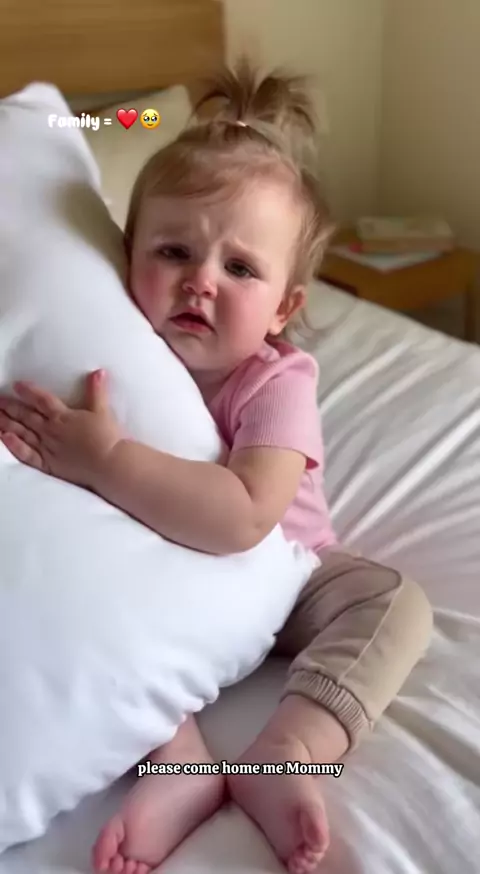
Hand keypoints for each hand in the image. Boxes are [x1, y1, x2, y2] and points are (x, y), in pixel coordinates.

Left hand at [0, 370, 123, 488]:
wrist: (108, 463)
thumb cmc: (107, 438)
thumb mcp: (103, 411)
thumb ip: (97, 391)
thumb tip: (98, 372)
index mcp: (63, 416)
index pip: (42, 400)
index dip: (29, 392)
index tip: (16, 385)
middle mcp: (51, 430)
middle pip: (26, 415)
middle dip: (10, 407)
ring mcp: (47, 447)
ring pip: (22, 432)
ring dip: (7, 423)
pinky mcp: (49, 464)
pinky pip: (27, 455)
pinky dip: (15, 447)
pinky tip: (5, 438)